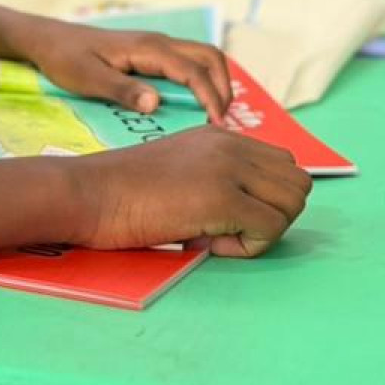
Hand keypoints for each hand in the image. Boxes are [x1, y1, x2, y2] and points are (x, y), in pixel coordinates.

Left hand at [20, 21, 234, 123]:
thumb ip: (122, 91)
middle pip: (209, 57)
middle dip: (223, 87)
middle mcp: (158, 43)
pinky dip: (200, 80)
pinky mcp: (149, 54)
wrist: (47, 40)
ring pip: (201, 57)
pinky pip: (186, 63)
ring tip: (214, 114)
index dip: (210, 98)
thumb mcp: (88, 78)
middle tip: (222, 120)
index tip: (217, 125)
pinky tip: (194, 104)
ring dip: (215, 82)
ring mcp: (155, 46)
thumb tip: (155, 105)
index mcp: (148, 48)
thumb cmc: (65, 58)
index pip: (193, 71)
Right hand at [69, 127, 310, 256]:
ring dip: (263, 231)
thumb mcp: (178, 170)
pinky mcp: (222, 198)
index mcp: (220, 136)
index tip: (223, 216)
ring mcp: (228, 168)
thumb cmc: (119, 193)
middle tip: (228, 231)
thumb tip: (248, 214)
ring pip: (292, 205)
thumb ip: (215, 177)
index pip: (282, 165)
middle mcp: (231, 145)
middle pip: (297, 183)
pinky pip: (270, 229)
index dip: (263, 199)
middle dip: (273, 215)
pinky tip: (206, 244)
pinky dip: (247, 248)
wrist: (87, 193)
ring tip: (216, 237)